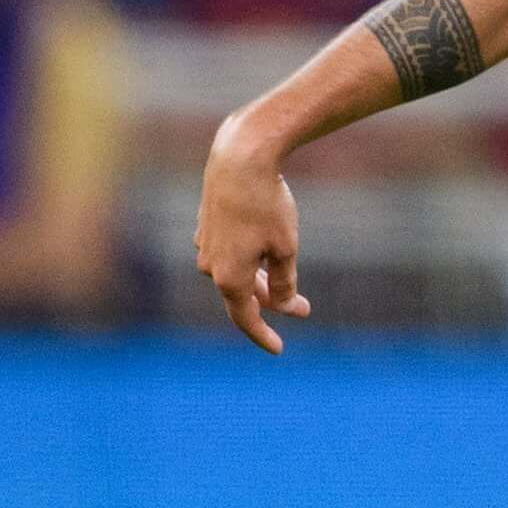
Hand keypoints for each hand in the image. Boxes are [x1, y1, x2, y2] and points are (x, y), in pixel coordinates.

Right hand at [193, 132, 312, 353]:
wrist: (239, 158)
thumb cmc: (266, 204)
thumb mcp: (285, 248)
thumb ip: (284, 284)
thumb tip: (286, 308)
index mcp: (230, 279)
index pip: (246, 319)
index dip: (263, 336)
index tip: (279, 349)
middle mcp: (211, 267)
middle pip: (242, 296)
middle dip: (271, 302)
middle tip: (302, 307)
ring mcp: (205, 245)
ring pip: (234, 273)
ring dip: (258, 279)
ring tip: (282, 275)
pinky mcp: (205, 225)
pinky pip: (227, 253)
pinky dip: (245, 258)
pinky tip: (258, 249)